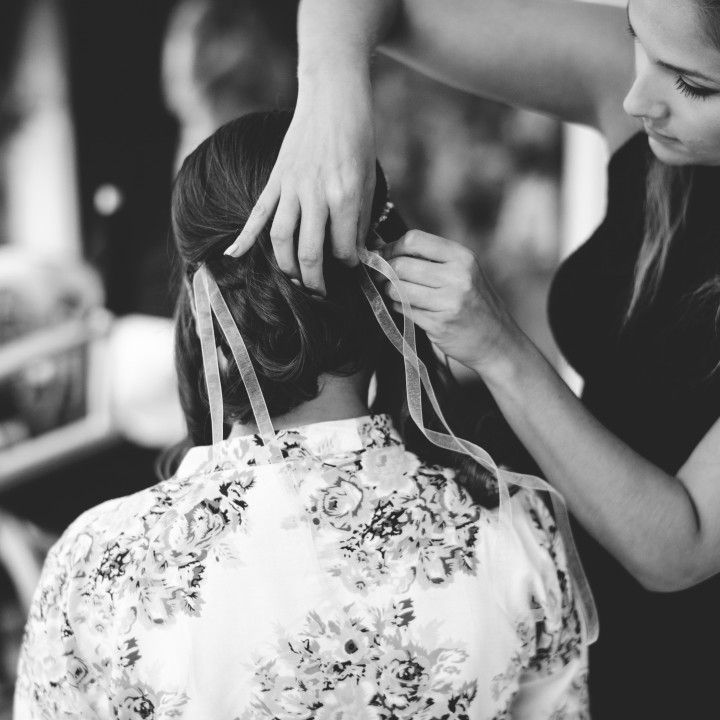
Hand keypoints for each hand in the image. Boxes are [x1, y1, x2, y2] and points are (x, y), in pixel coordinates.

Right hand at [224, 72, 376, 296]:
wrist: (332, 99)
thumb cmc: (357, 140)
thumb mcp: (368, 181)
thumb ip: (360, 219)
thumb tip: (356, 253)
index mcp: (343, 195)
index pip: (343, 247)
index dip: (349, 264)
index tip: (351, 267)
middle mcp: (314, 194)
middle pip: (308, 252)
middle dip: (315, 280)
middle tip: (321, 294)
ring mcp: (290, 187)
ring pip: (280, 239)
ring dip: (285, 267)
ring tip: (294, 281)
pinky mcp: (275, 179)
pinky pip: (257, 213)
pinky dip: (244, 236)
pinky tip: (233, 255)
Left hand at [378, 230, 527, 380]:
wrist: (496, 341)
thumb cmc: (474, 303)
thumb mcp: (463, 272)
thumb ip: (431, 259)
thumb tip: (383, 249)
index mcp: (462, 257)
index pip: (414, 240)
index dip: (392, 247)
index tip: (384, 256)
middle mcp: (457, 277)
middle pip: (401, 264)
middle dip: (384, 271)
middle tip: (381, 276)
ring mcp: (448, 302)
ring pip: (397, 288)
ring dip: (389, 291)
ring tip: (395, 293)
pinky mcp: (438, 324)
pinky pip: (403, 309)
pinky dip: (398, 307)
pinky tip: (407, 308)